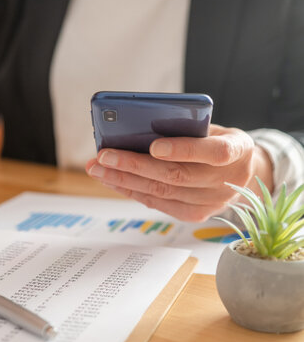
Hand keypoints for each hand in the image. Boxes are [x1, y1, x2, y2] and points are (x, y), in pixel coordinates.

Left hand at [85, 124, 273, 221]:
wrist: (243, 174)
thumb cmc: (218, 142)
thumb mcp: (214, 128)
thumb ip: (187, 128)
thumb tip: (139, 127)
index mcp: (237, 151)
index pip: (213, 152)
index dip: (183, 150)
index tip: (154, 146)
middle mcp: (226, 181)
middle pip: (176, 175)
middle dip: (134, 164)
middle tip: (104, 155)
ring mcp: (211, 202)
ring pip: (161, 191)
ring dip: (124, 179)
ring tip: (98, 168)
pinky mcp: (195, 215)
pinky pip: (157, 202)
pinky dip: (131, 190)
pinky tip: (112, 179)